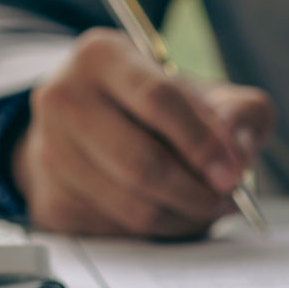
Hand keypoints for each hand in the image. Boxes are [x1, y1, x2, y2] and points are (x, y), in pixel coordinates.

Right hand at [11, 28, 275, 238]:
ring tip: (209, 207)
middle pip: (140, 162)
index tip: (234, 172)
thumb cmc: (155, 107)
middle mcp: (63, 98)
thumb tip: (238, 149)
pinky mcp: (51, 200)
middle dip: (195, 190)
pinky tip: (173, 212)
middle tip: (228, 199)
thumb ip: (239, 111)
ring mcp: (49, 152)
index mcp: (101, 56)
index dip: (202, 142)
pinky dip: (158, 230)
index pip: (158, 99)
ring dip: (183, 216)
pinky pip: (118, 231)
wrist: (92, 128)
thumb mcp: (203, 93)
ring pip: (131, 205)